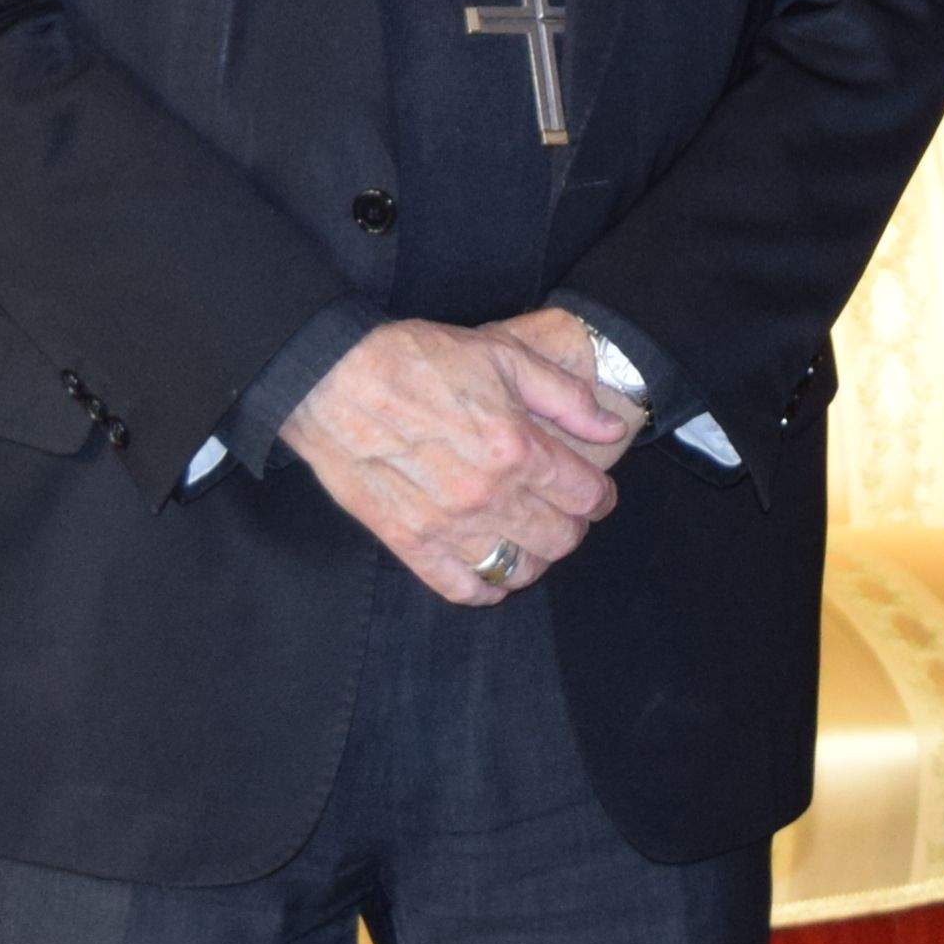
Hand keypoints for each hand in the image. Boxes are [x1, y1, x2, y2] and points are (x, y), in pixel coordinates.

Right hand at [288, 316, 626, 604]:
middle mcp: (488, 495)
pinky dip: (485, 588)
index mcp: (517, 448)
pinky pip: (462, 588)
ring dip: (534, 557)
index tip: (596, 491)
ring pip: (518, 570)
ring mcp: (448, 525)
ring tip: (528, 536)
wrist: (333, 379)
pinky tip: (490, 568)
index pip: (587, 497)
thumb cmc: (418, 359)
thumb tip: (610, 427)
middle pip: (560, 539)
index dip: (601, 496)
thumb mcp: (503, 355)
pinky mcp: (410, 542)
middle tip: (562, 510)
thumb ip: (565, 395)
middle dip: (573, 526)